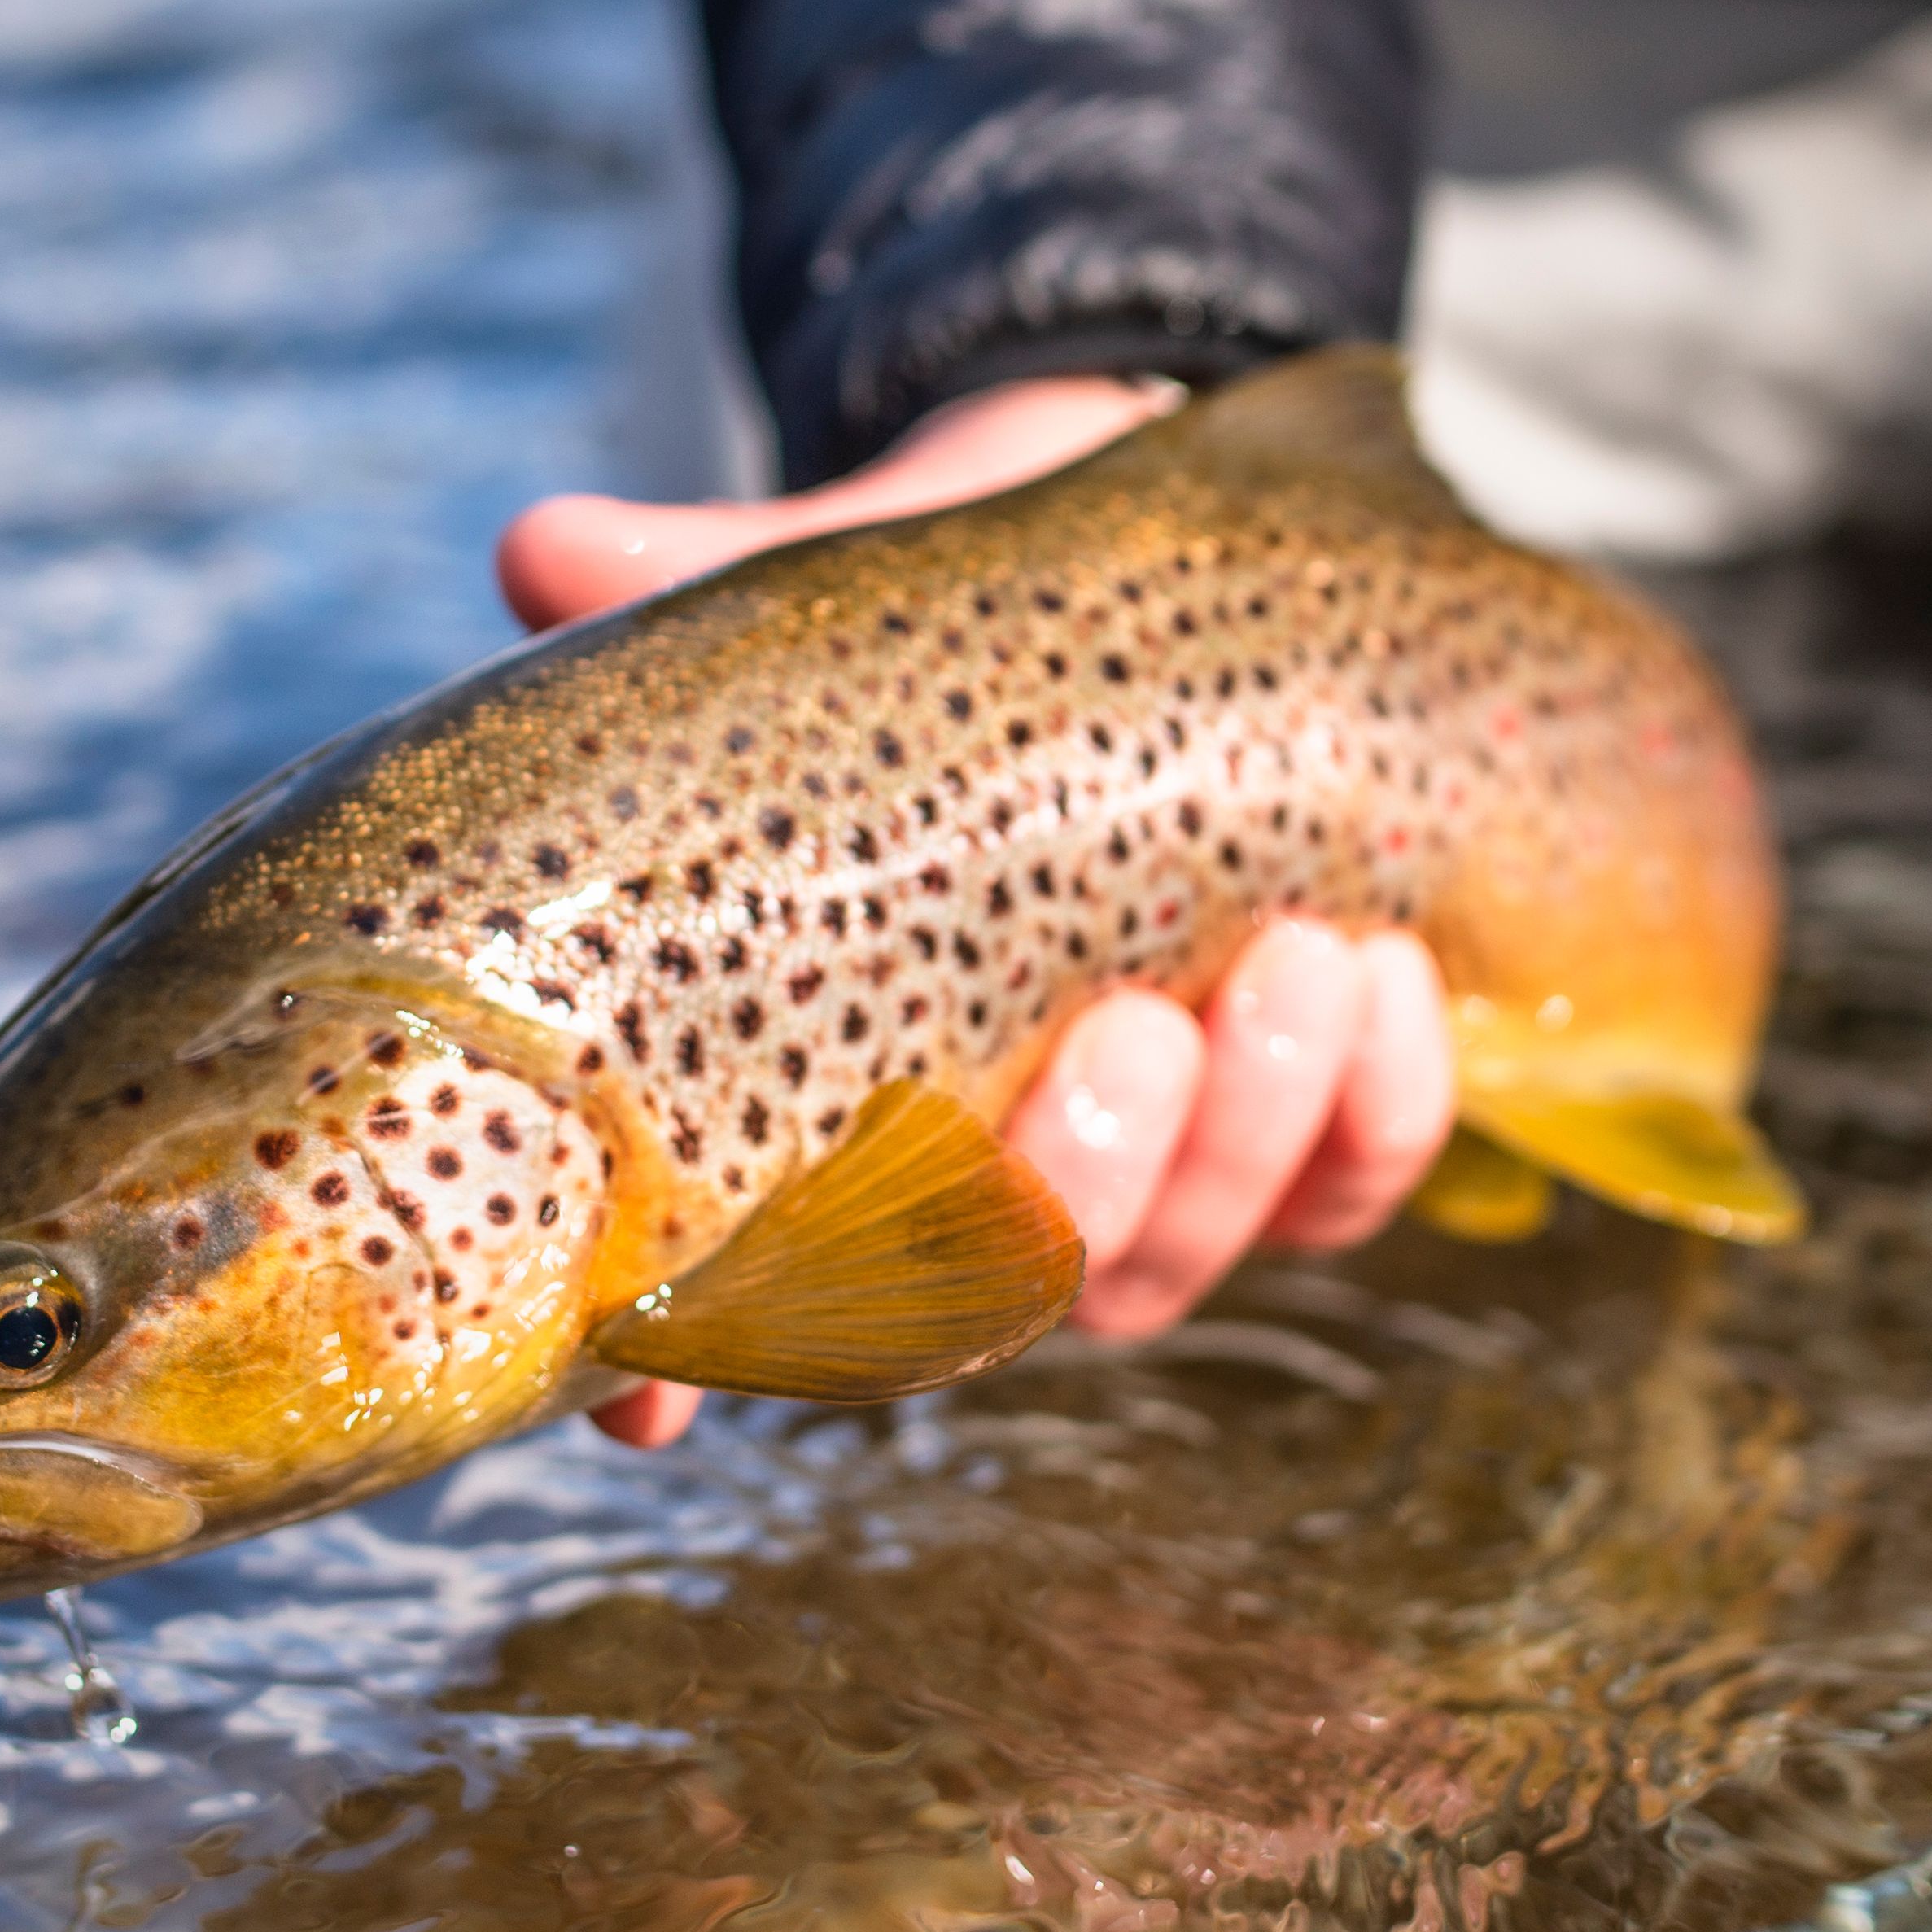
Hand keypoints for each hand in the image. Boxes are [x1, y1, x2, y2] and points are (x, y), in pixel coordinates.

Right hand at [498, 377, 1466, 1443]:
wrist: (1174, 540)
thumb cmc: (974, 597)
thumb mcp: (857, 580)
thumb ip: (715, 588)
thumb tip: (543, 553)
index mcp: (818, 1070)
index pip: (713, 1276)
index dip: (670, 1362)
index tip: (655, 1392)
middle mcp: (964, 1160)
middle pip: (995, 1293)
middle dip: (1080, 1187)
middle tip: (1135, 1033)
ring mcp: (1141, 1156)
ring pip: (1173, 1260)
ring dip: (1246, 1141)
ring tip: (1304, 965)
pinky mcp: (1301, 1119)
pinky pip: (1345, 1187)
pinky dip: (1376, 1112)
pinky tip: (1388, 974)